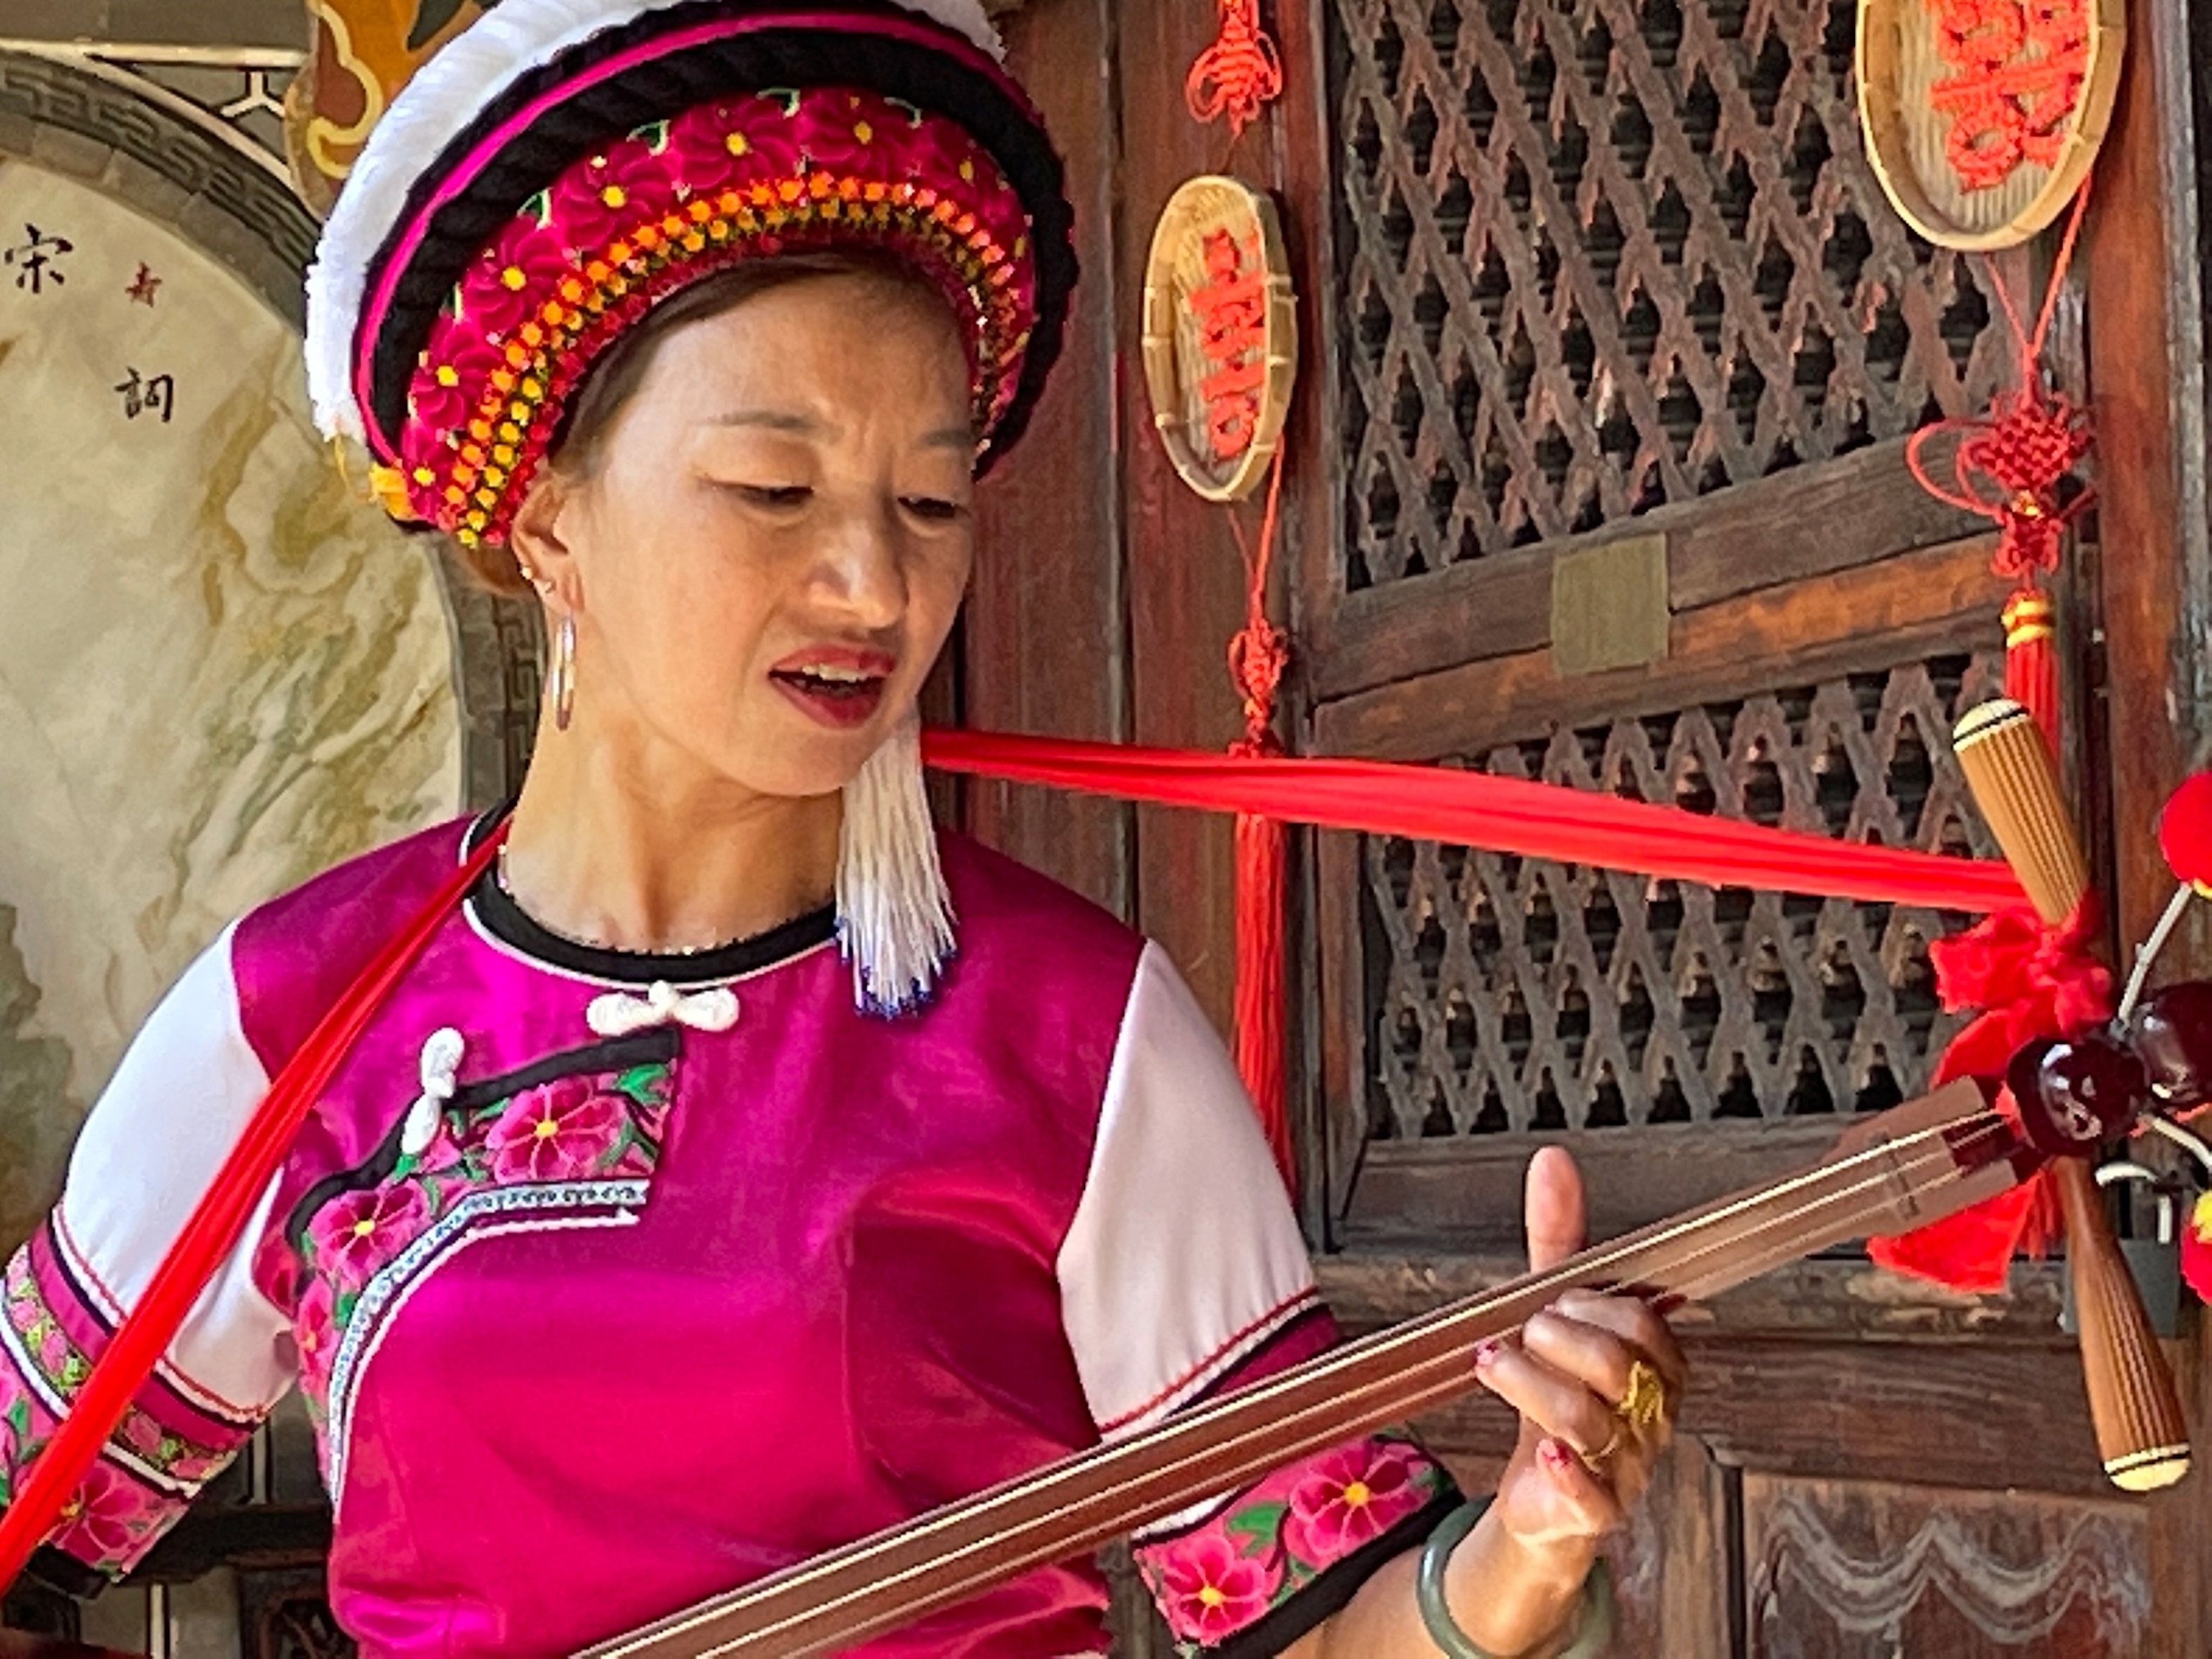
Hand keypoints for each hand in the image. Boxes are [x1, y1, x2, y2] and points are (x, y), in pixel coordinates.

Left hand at [1473, 1147, 1685, 1558]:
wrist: (1545, 1497)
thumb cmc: (1560, 1393)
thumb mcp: (1557, 1312)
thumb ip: (1559, 1240)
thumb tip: (1552, 1162)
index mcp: (1656, 1365)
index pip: (1645, 1323)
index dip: (1591, 1306)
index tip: (1550, 1300)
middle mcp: (1650, 1415)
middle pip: (1620, 1367)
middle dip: (1561, 1339)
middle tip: (1522, 1331)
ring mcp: (1627, 1466)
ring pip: (1589, 1419)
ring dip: (1529, 1383)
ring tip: (1493, 1363)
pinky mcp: (1595, 1511)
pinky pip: (1593, 1495)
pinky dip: (1567, 1471)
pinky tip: (1546, 1454)